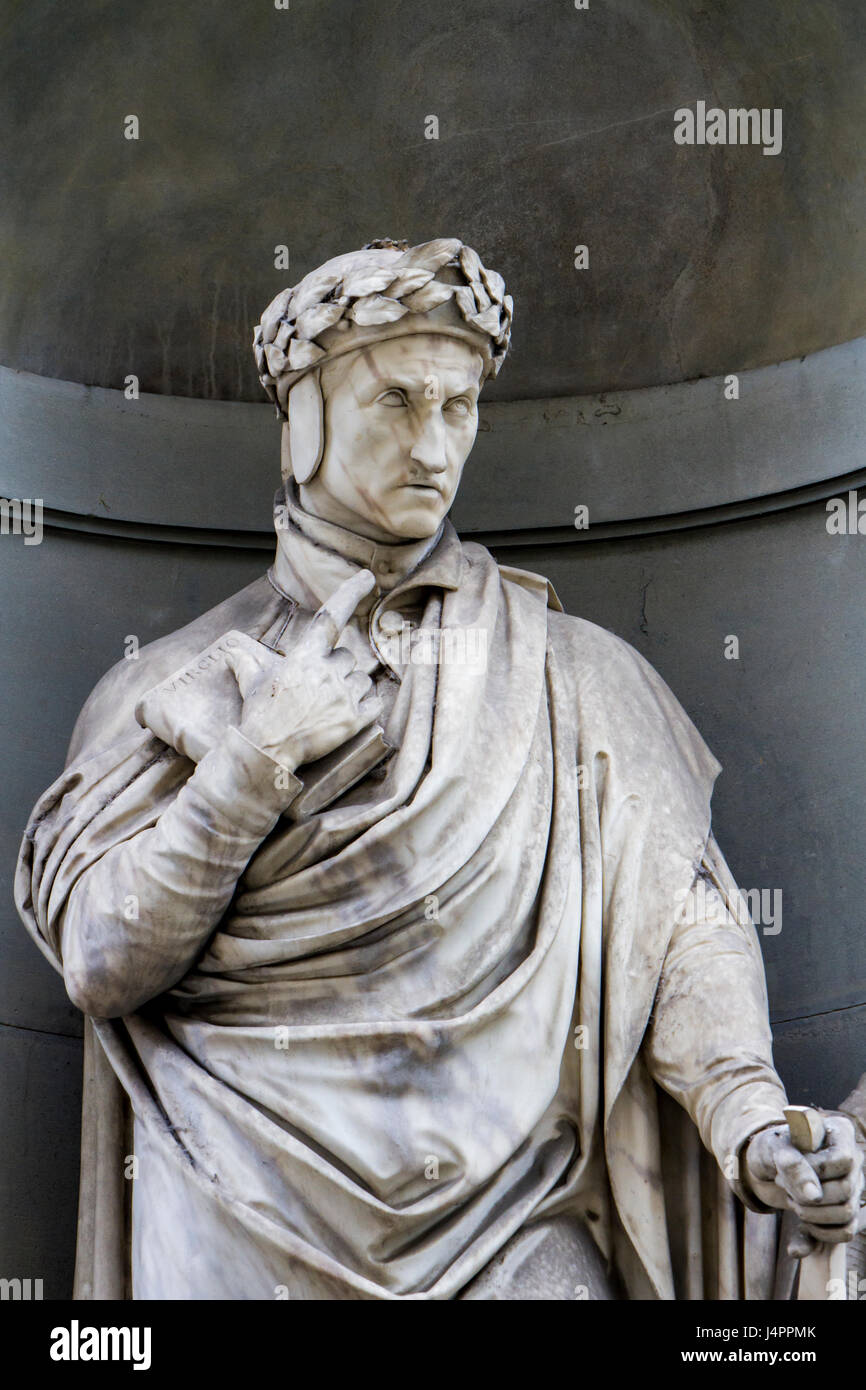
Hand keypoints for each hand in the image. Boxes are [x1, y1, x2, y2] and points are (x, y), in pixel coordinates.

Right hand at [224, 569, 382, 769]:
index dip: (351, 593)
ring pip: (362, 680)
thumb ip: (246, 663)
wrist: (267, 752)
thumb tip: (232, 654)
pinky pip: (374, 704)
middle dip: (337, 671)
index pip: (331, 616)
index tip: (368, 578)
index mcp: (305, 657)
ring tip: (328, 707)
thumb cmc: (259, 716)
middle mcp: (328, 671)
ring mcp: (343, 695)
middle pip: (347, 658)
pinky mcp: (355, 720)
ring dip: (351, 689)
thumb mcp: (251, 683)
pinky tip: (345, 717)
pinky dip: (366, 708)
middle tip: (318, 692)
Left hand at [743, 1114, 865, 1245]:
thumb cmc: (772, 1149)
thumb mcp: (774, 1149)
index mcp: (840, 1133)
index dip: (816, 1170)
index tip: (787, 1166)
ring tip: (790, 1199)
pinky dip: (819, 1233)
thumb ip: (792, 1166)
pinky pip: (844, 1232)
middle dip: (806, 1195)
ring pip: (847, 1214)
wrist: (767, 1166)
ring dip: (811, 1214)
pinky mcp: (846, 1211)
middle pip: (846, 1190)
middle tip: (782, 1184)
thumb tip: (814, 1196)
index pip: (843, 1160)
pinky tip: (801, 1226)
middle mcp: (854, 1160)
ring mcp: (854, 1187)